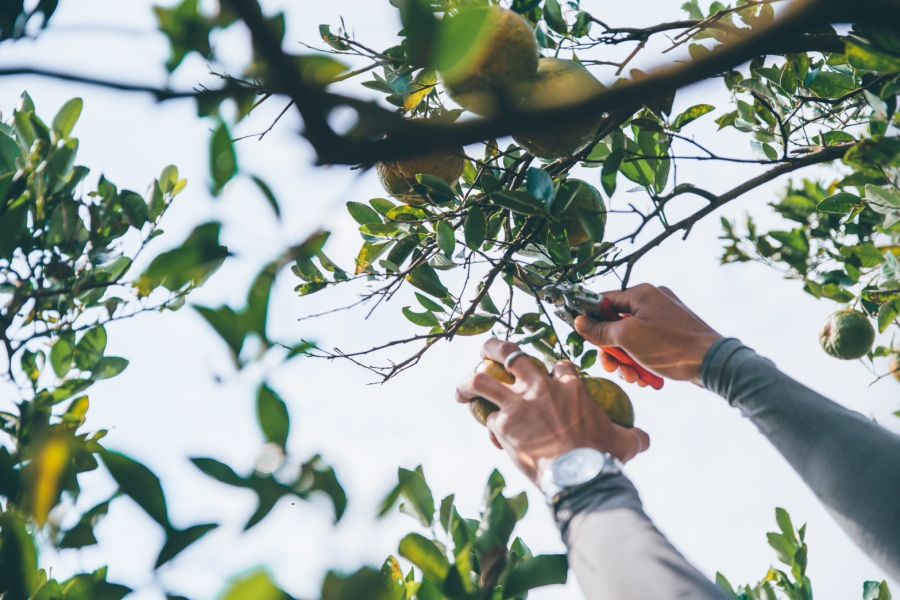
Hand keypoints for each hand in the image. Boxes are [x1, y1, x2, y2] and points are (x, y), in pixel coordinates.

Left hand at [456, 339, 649, 484]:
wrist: (578, 474)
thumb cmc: (602, 456)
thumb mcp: (624, 442)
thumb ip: (633, 437)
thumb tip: (645, 439)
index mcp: (570, 385)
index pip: (557, 364)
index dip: (550, 368)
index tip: (546, 376)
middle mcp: (540, 387)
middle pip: (510, 353)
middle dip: (494, 348)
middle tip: (486, 351)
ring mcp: (518, 404)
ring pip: (482, 379)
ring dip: (468, 382)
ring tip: (462, 388)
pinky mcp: (502, 425)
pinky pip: (486, 420)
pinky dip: (486, 426)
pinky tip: (489, 434)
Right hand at [574, 284, 721, 385]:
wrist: (712, 363)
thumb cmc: (670, 347)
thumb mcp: (627, 338)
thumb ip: (600, 329)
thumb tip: (579, 322)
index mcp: (641, 293)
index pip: (603, 300)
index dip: (590, 319)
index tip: (582, 336)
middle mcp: (653, 300)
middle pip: (616, 323)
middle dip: (611, 349)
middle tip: (611, 368)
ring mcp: (664, 316)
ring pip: (631, 337)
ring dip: (626, 360)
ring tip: (632, 378)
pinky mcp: (673, 333)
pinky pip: (647, 344)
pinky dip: (641, 360)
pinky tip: (644, 377)